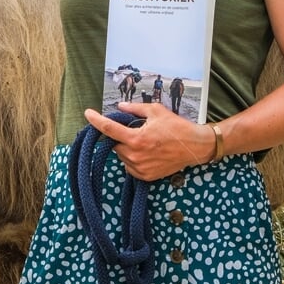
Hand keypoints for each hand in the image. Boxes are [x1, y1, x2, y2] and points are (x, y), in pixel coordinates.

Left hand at [83, 101, 210, 180]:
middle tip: (134, 130)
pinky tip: (146, 152)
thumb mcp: (156, 111)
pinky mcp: (146, 176)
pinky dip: (133, 158)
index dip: (96, 121)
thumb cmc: (177, 127)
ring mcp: (140, 168)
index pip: (109, 129)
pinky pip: (129, 166)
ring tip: (145, 142)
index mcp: (137, 139)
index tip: (88, 114)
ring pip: (121, 156)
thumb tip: (120, 106)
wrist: (195, 147)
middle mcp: (136, 156)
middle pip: (115, 144)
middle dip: (119, 136)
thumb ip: (135, 109)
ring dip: (126, 147)